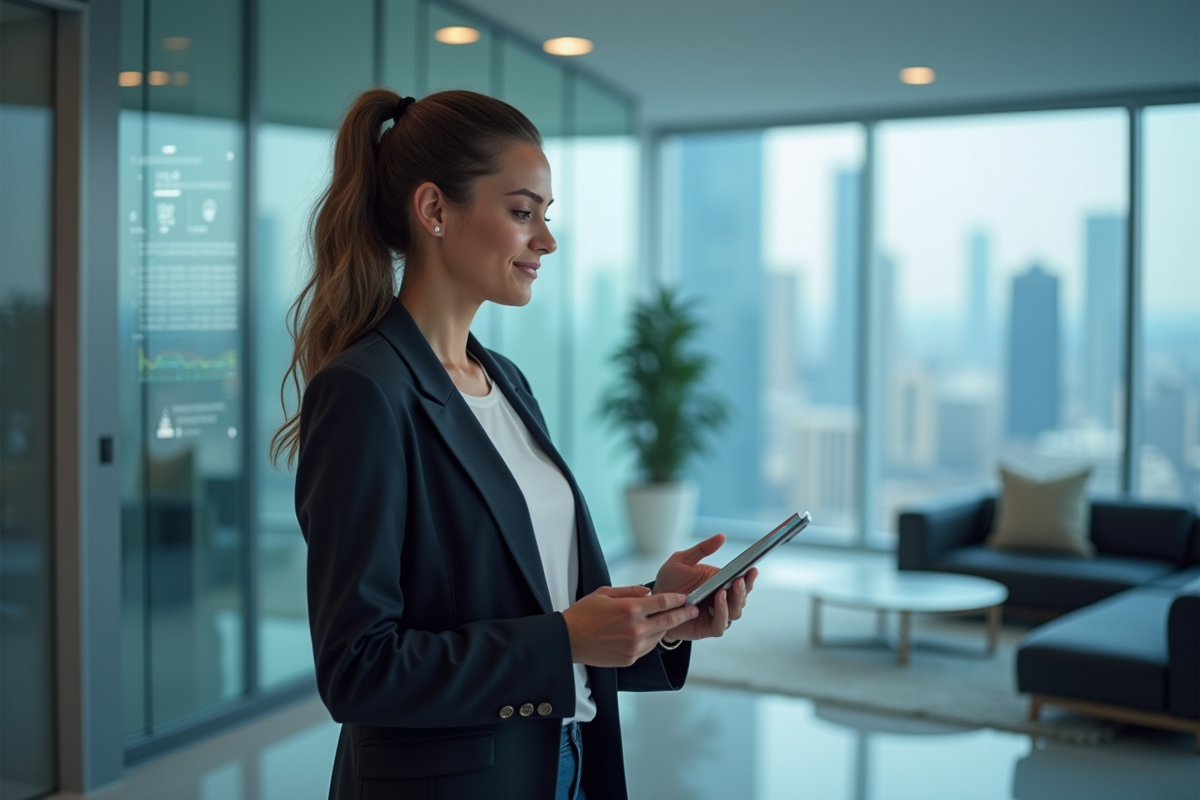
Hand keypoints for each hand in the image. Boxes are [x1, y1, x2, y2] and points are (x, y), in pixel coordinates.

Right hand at [561, 585, 698, 666]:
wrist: (569, 640)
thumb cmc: (583, 614)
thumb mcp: (605, 593)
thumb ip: (630, 590)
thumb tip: (648, 591)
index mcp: (630, 609)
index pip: (662, 602)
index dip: (676, 599)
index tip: (684, 597)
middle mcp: (635, 629)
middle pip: (668, 620)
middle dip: (683, 614)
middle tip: (693, 610)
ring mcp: (634, 646)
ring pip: (660, 635)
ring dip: (667, 627)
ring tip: (673, 620)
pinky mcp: (630, 658)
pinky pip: (649, 647)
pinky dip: (653, 639)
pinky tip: (652, 632)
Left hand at [652, 533, 757, 642]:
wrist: (654, 603)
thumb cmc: (669, 581)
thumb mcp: (682, 560)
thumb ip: (702, 549)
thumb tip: (722, 536)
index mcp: (720, 584)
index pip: (742, 582)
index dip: (749, 577)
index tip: (752, 568)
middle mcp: (722, 600)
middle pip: (742, 598)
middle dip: (744, 589)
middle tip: (739, 580)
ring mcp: (716, 615)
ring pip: (735, 612)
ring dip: (734, 601)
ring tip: (724, 591)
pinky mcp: (707, 628)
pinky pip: (720, 625)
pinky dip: (722, 614)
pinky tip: (716, 602)